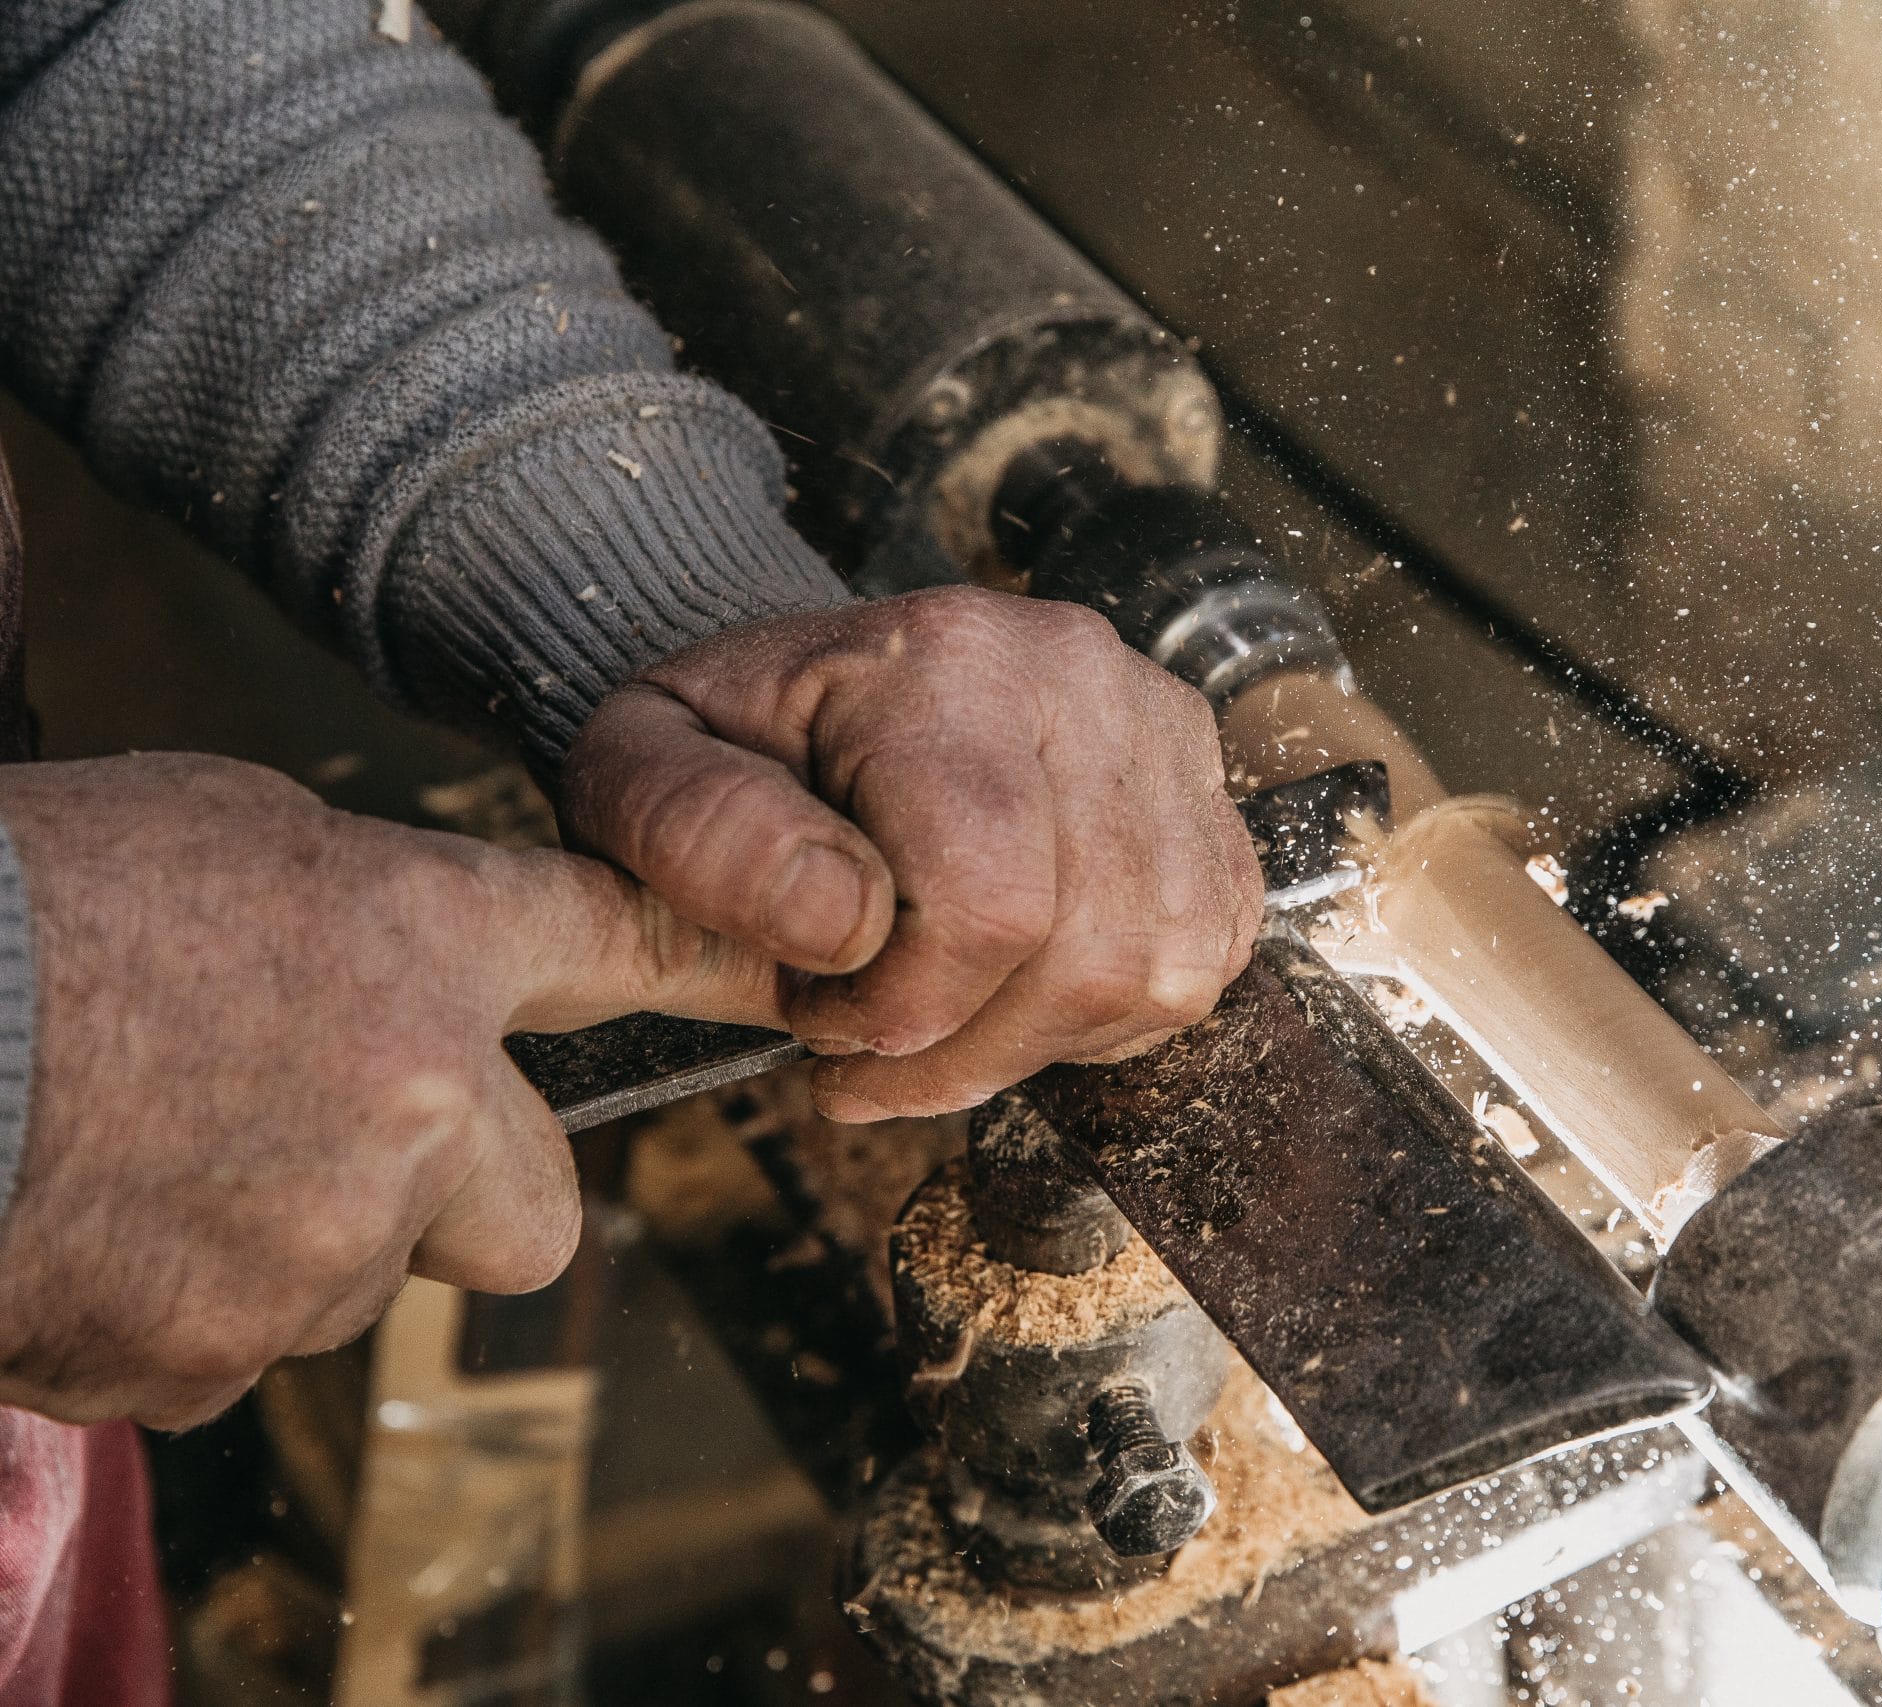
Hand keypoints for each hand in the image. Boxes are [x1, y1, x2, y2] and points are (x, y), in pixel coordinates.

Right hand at [0, 753, 782, 1427]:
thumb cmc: (27, 898)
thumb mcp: (220, 827)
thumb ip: (361, 907)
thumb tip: (400, 964)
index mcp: (422, 943)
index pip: (620, 946)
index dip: (707, 967)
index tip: (785, 980)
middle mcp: (417, 1108)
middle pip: (537, 1213)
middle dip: (471, 1194)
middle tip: (348, 1142)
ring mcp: (321, 1246)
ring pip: (362, 1279)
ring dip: (290, 1239)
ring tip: (148, 1151)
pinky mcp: (212, 1353)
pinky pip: (233, 1344)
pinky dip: (178, 1303)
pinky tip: (91, 1216)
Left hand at [560, 587, 1262, 1122]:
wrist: (811, 690)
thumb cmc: (728, 744)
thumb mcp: (636, 770)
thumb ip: (703, 836)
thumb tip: (846, 922)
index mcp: (945, 660)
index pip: (988, 905)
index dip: (903, 1013)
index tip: (816, 1015)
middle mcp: (1083, 675)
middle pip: (1088, 953)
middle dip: (967, 1049)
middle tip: (867, 1044)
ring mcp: (1163, 728)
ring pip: (1160, 969)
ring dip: (1041, 1044)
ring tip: (942, 1022)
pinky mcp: (1207, 788)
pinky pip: (1207, 954)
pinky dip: (1115, 1013)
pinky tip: (1019, 992)